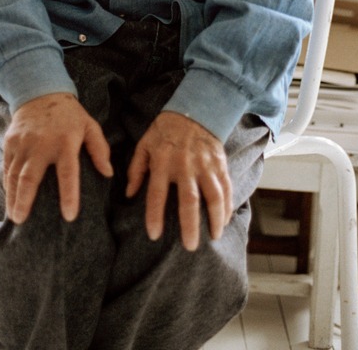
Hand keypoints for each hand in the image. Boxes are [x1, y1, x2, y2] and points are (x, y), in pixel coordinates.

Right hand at [2, 92, 112, 223]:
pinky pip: (7, 166)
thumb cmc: (69, 114)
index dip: (69, 195)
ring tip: (14, 215)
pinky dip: (7, 183)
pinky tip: (9, 196)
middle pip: (30, 177)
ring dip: (13, 197)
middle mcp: (41, 144)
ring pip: (14, 174)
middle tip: (21, 221)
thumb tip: (108, 173)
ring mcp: (23, 143)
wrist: (41, 92)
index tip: (69, 216)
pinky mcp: (10, 141)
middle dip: (25, 200)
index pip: (68, 173)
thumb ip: (100, 149)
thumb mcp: (90, 126)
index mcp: (65, 142)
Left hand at [126, 111, 232, 251]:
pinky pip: (227, 188)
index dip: (155, 215)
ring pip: (214, 196)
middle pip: (189, 200)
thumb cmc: (165, 131)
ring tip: (214, 237)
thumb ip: (136, 169)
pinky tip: (225, 221)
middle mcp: (185, 165)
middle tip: (190, 247)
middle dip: (190, 225)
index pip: (157, 193)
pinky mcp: (220, 164)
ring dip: (215, 218)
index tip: (154, 235)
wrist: (194, 110)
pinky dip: (228, 206)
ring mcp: (205, 165)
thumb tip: (129, 194)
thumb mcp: (144, 144)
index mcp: (163, 161)